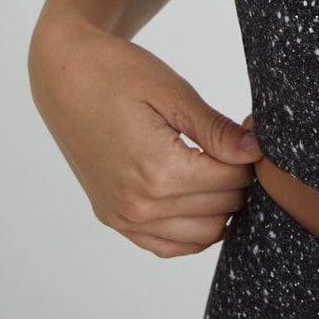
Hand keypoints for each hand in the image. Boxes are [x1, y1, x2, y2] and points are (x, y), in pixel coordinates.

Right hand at [28, 16, 261, 256]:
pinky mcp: (113, 218)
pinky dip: (191, 229)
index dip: (249, 153)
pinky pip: (166, 245)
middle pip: (220, 208)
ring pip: (200, 236)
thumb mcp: (173, 92)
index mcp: (158, 171)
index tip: (249, 127)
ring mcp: (124, 217)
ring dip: (220, 206)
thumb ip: (215, 129)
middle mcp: (140, 205)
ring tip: (218, 165)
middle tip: (236, 142)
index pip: (231, 180)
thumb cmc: (117, 73)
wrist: (64, 75)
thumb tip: (255, 151)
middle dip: (238, 177)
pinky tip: (198, 196)